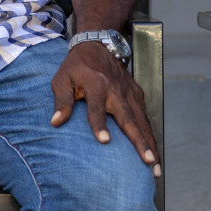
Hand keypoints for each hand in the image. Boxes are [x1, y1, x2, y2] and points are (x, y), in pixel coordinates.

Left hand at [51, 42, 160, 175]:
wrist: (99, 44)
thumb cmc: (77, 66)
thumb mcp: (62, 79)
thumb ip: (61, 101)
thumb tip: (55, 122)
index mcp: (96, 85)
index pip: (97, 108)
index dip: (100, 124)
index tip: (104, 141)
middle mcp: (116, 90)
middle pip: (130, 119)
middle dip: (140, 142)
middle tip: (148, 162)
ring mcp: (130, 92)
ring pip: (142, 121)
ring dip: (150, 144)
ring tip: (155, 167)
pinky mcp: (137, 94)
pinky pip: (144, 117)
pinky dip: (150, 135)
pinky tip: (153, 152)